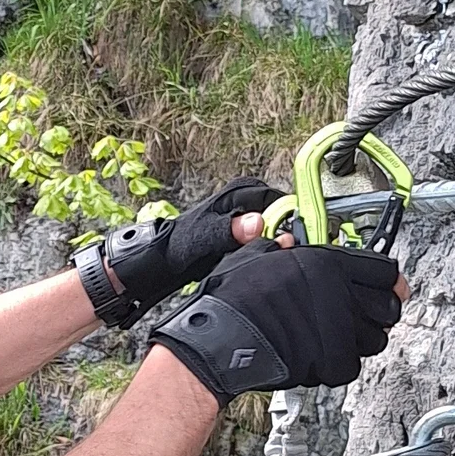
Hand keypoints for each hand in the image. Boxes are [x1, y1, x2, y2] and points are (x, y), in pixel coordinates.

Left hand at [75, 180, 279, 325]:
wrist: (159, 262)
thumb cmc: (176, 244)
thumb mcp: (204, 238)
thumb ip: (230, 230)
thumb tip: (257, 222)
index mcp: (238, 193)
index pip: (278, 200)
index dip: (289, 217)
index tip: (295, 236)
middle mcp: (242, 201)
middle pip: (279, 213)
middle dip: (284, 230)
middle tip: (286, 250)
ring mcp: (242, 218)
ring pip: (272, 227)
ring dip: (275, 242)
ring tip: (276, 257)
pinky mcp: (239, 236)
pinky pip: (262, 239)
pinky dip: (266, 250)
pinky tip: (265, 262)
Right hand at [149, 240, 404, 404]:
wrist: (219, 340)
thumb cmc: (232, 300)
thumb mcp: (255, 257)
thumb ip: (281, 250)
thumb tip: (288, 245)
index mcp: (327, 264)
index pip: (385, 271)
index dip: (389, 281)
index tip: (391, 287)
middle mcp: (340, 295)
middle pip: (389, 307)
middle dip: (380, 311)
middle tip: (365, 314)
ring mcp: (339, 330)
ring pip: (375, 339)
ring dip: (362, 339)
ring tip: (340, 337)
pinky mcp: (332, 362)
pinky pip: (352, 366)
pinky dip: (340, 364)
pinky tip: (321, 355)